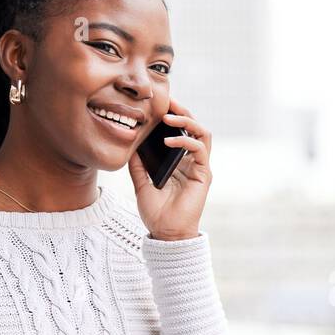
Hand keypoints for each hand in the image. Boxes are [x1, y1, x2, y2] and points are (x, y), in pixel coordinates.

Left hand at [127, 95, 211, 241]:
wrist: (166, 233)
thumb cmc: (156, 212)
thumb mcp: (141, 183)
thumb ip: (138, 165)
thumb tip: (131, 145)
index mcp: (178, 163)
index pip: (179, 132)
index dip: (171, 116)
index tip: (156, 106)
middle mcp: (191, 162)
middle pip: (193, 127)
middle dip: (181, 111)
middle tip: (166, 101)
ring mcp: (199, 167)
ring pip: (201, 133)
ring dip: (187, 120)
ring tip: (169, 116)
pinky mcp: (203, 174)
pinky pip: (199, 149)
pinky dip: (185, 140)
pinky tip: (169, 139)